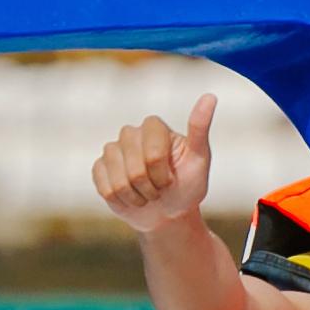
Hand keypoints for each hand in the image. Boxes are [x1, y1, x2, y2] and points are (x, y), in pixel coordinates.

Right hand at [94, 94, 218, 235]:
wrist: (168, 212)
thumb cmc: (187, 184)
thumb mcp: (200, 158)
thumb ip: (200, 128)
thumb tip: (210, 97)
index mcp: (153, 126)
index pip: (154, 156)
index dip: (164, 176)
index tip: (173, 178)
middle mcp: (130, 133)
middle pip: (136, 171)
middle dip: (152, 188)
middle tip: (160, 188)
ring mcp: (112, 150)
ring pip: (120, 183)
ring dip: (138, 197)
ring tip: (146, 193)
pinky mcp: (99, 167)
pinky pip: (106, 189)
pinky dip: (122, 201)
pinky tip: (130, 197)